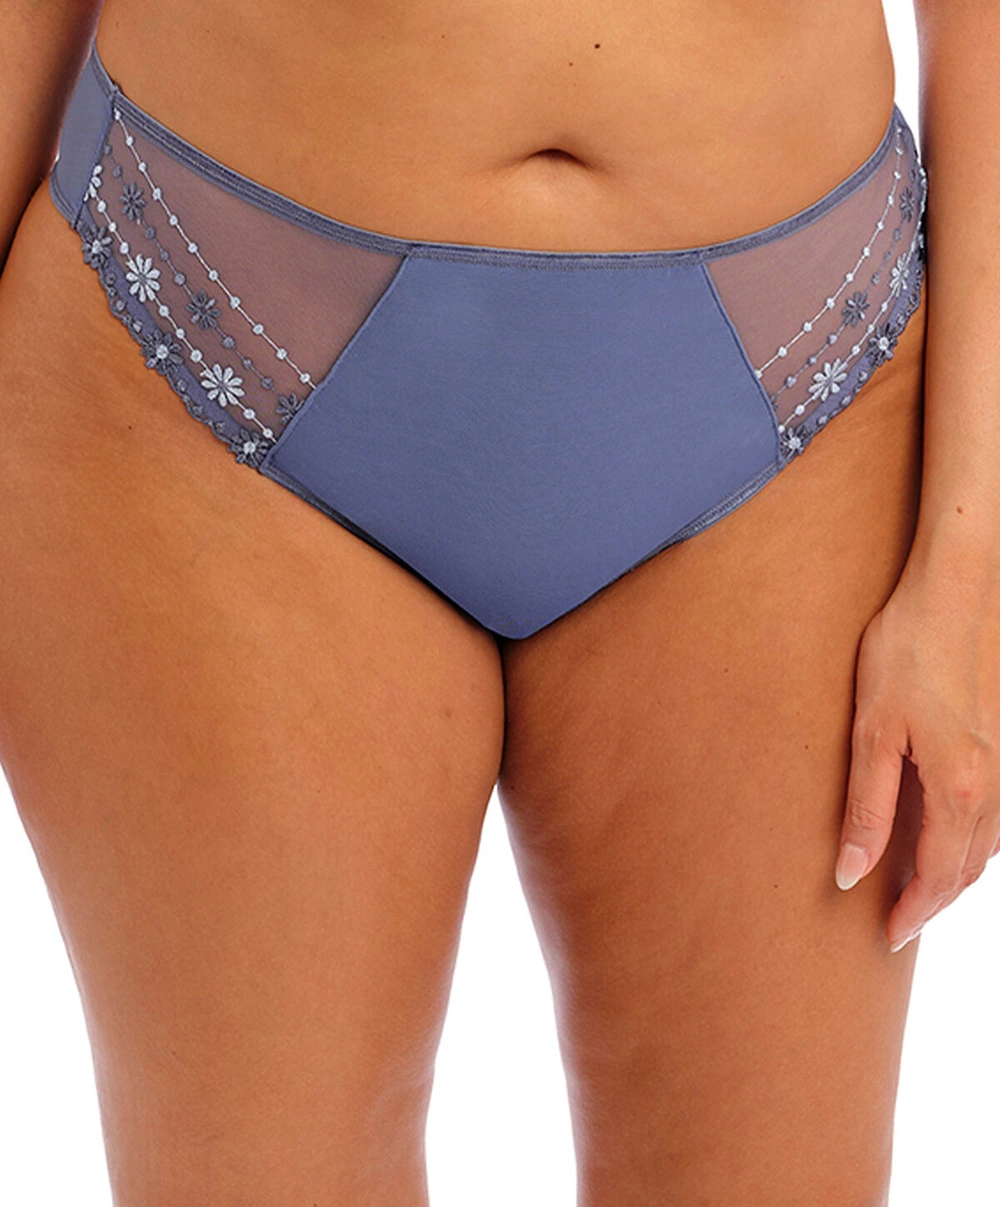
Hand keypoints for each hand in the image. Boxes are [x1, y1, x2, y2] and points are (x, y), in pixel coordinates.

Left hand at [835, 546, 999, 951]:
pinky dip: (971, 838)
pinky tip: (945, 831)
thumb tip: (851, 873)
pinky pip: (997, 812)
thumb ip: (866, 808)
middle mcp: (998, 783)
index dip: (914, 912)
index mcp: (963, 787)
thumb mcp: (871, 732)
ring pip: (988, 843)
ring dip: (955, 871)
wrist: (956, 591)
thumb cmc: (907, 652)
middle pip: (970, 867)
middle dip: (934, 900)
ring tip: (916, 885)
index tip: (888, 937)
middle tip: (898, 922)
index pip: (940, 876)